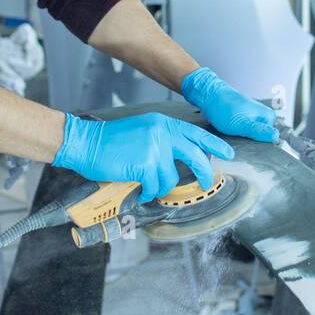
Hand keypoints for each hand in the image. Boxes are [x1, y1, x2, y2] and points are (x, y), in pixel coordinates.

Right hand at [52, 112, 233, 200]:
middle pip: (196, 156)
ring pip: (171, 178)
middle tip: (205, 182)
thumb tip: (180, 157)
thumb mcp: (142, 130)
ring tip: (145, 183)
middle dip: (203, 172)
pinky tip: (138, 187)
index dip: (214, 144)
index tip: (228, 153)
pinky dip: (147, 191)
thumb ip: (162, 139)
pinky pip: (155, 187)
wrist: (87, 143)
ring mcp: (155, 148)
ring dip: (159, 186)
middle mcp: (163, 133)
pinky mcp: (146, 164)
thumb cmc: (110, 141)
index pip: (196, 133)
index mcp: (163, 123)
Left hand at [180, 68, 277, 142]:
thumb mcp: (242, 124)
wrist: (208, 95)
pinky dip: (237, 134)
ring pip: (252, 135)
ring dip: (242, 139)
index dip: (260, 146)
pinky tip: (230, 133)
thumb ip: (259, 131)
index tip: (248, 144)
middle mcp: (263, 115)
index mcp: (268, 116)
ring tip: (232, 134)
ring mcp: (253, 116)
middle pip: (261, 138)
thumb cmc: (223, 107)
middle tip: (238, 139)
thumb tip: (276, 136)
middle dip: (250, 143)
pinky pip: (244, 131)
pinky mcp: (244, 117)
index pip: (271, 139)